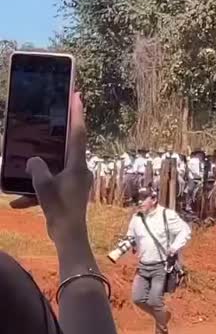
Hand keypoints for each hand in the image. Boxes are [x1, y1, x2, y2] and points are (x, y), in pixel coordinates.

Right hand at [11, 93, 91, 244]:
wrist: (69, 237)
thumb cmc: (60, 210)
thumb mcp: (43, 186)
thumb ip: (36, 168)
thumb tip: (33, 162)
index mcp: (78, 165)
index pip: (78, 133)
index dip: (77, 113)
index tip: (77, 95)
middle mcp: (79, 171)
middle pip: (66, 147)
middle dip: (55, 136)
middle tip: (49, 119)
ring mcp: (74, 182)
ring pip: (54, 168)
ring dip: (40, 170)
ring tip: (25, 166)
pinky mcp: (68, 194)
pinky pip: (50, 185)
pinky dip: (36, 191)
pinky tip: (18, 201)